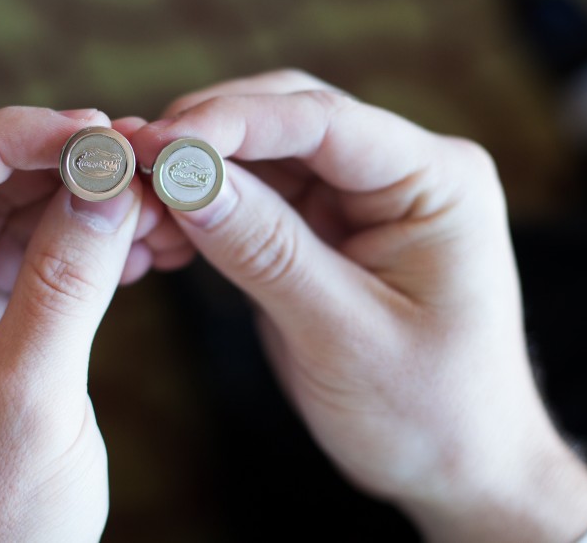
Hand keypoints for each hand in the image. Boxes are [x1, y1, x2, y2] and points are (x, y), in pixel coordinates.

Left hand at [0, 107, 168, 541]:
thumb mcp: (30, 398)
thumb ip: (65, 282)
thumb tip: (106, 182)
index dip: (10, 139)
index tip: (93, 128)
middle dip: (57, 164)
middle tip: (138, 153)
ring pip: (10, 217)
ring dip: (81, 198)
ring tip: (152, 194)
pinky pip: (36, 257)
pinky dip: (88, 241)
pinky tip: (139, 238)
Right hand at [132, 71, 586, 541]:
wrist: (459, 466)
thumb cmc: (428, 413)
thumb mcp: (343, 336)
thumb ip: (265, 251)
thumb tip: (183, 178)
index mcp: (437, 180)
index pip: (323, 121)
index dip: (232, 124)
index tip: (155, 143)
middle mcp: (402, 170)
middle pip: (286, 121)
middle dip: (204, 141)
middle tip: (128, 168)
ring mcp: (363, 197)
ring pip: (260, 156)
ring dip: (195, 177)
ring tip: (135, 212)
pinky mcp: (328, 227)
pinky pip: (255, 198)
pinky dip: (205, 212)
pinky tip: (161, 236)